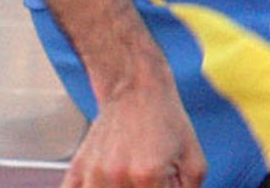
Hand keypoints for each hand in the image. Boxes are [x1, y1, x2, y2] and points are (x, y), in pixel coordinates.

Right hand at [62, 81, 205, 187]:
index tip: (161, 183)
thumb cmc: (167, 123)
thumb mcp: (193, 159)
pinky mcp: (76, 171)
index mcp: (148, 174)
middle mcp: (116, 175)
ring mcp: (93, 174)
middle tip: (147, 179)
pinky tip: (106, 182)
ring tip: (128, 178)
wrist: (136, 91)